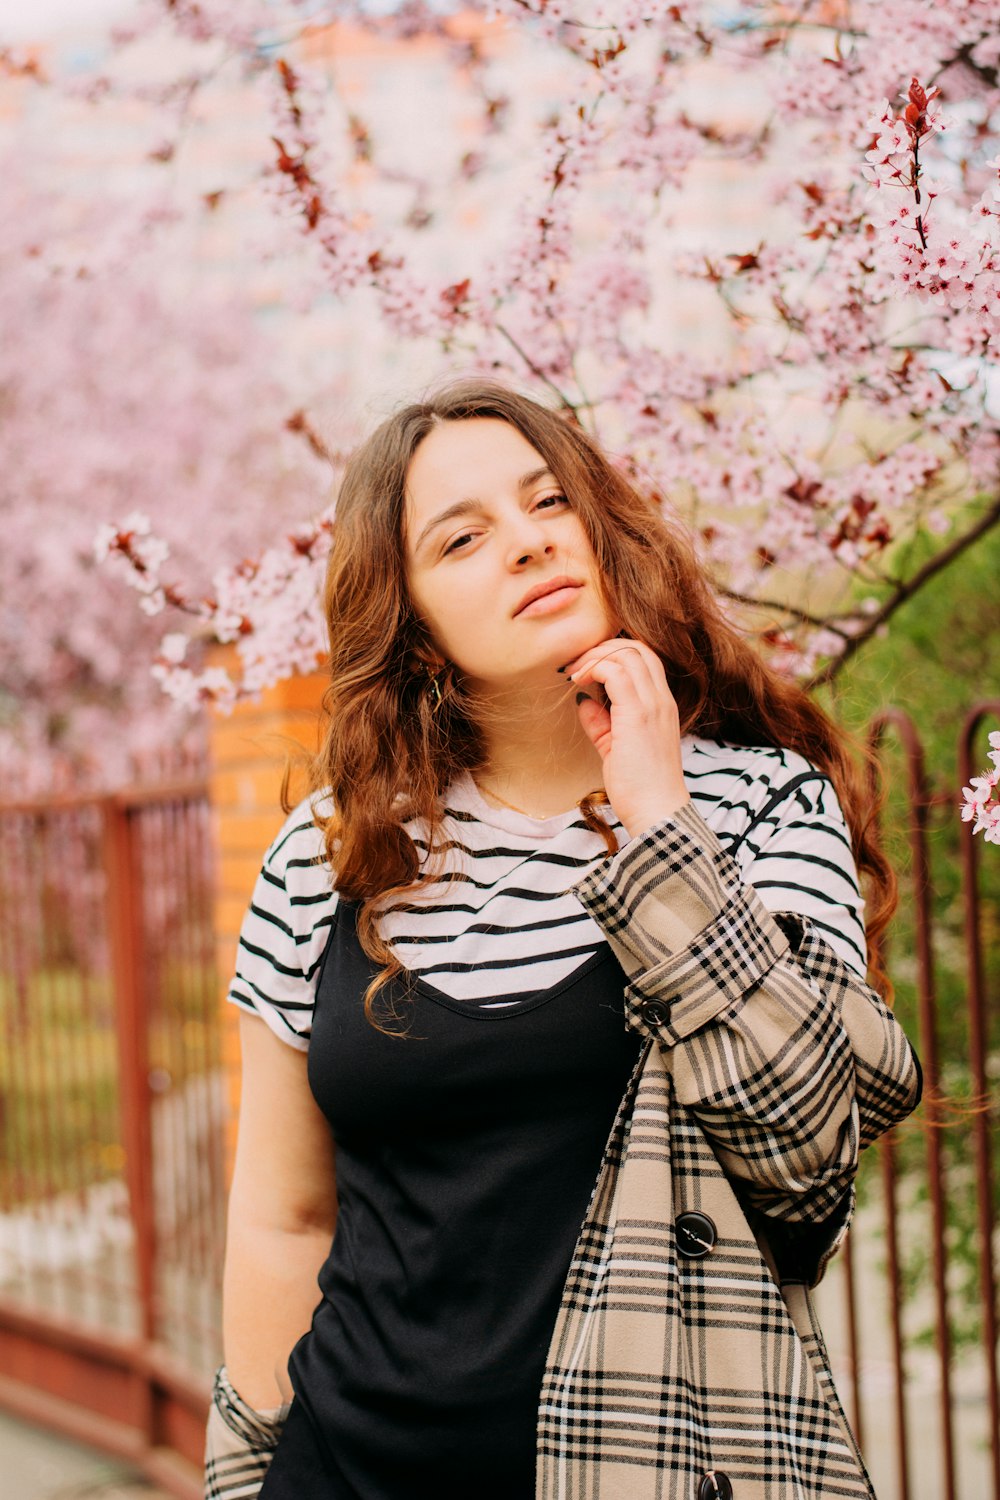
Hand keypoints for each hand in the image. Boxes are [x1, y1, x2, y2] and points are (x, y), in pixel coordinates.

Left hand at [563, 637, 689, 839]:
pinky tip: (577, 682)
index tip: (586, 669)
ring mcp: (653, 705)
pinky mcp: (638, 715)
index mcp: (661, 705)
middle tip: (577, 664)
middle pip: (637, 648)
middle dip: (602, 647)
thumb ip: (601, 723)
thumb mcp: (615, 748)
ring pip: (628, 653)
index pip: (644, 659)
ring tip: (574, 671)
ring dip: (595, 656)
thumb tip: (583, 701)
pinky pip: (616, 673)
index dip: (613, 653)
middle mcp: (661, 700)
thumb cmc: (640, 787)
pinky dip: (593, 669)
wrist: (657, 812)